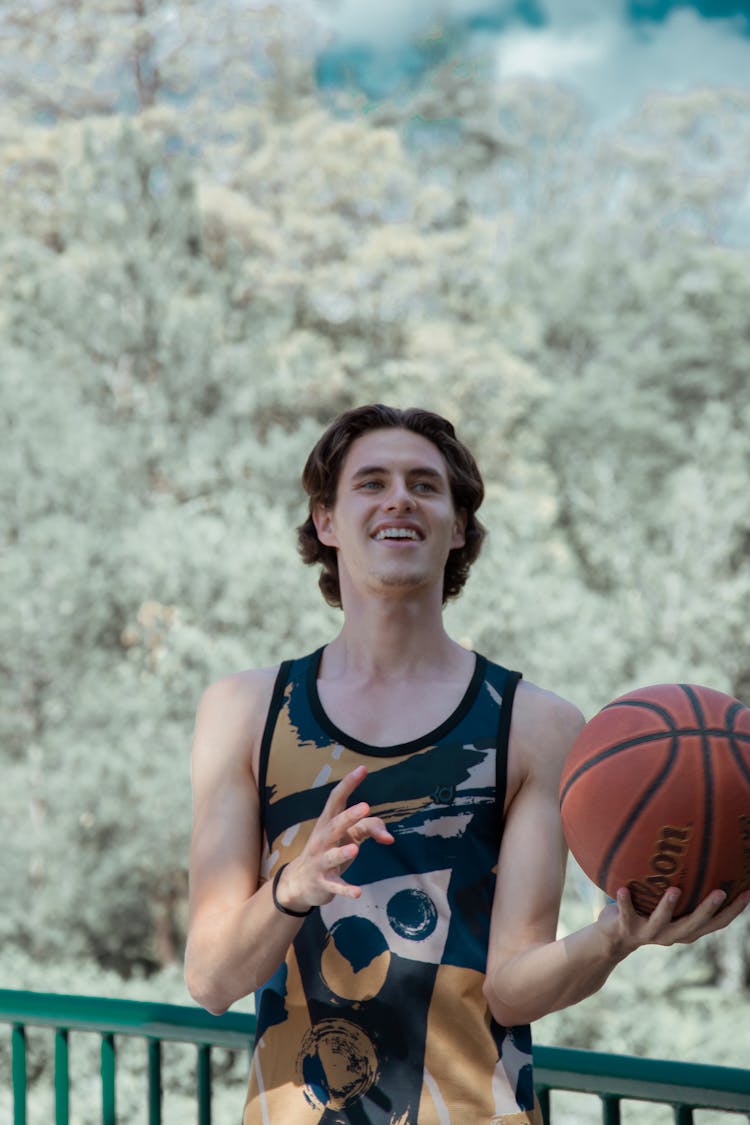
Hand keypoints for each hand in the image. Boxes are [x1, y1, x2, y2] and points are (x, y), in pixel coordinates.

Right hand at [275, 765, 393, 913]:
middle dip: (348, 817)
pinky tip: (358, 892)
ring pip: (331, 856)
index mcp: (327, 823)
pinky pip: (335, 886)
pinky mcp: (323, 883)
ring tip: (355, 848)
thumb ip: (370, 828)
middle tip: (365, 806)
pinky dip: (346, 889)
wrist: (300, 882)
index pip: (336, 800)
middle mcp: (322, 839)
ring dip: (342, 852)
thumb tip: (390, 837)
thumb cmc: (329, 851)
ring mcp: (320, 862)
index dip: (348, 784)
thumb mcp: (348, 836)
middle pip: (334, 826)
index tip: (362, 769)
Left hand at [596, 885, 749, 959]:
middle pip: (694, 925)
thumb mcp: (668, 904)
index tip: (748, 893)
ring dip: (668, 907)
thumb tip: (700, 853)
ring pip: (662, 922)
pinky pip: (626, 914)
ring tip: (674, 889)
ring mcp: (650, 933)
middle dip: (708, 909)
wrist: (614, 938)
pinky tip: (622, 888)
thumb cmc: (646, 912)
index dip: (734, 911)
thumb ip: (683, 888)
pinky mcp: (627, 929)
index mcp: (687, 930)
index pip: (716, 924)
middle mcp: (672, 934)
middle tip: (721, 892)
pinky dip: (624, 902)